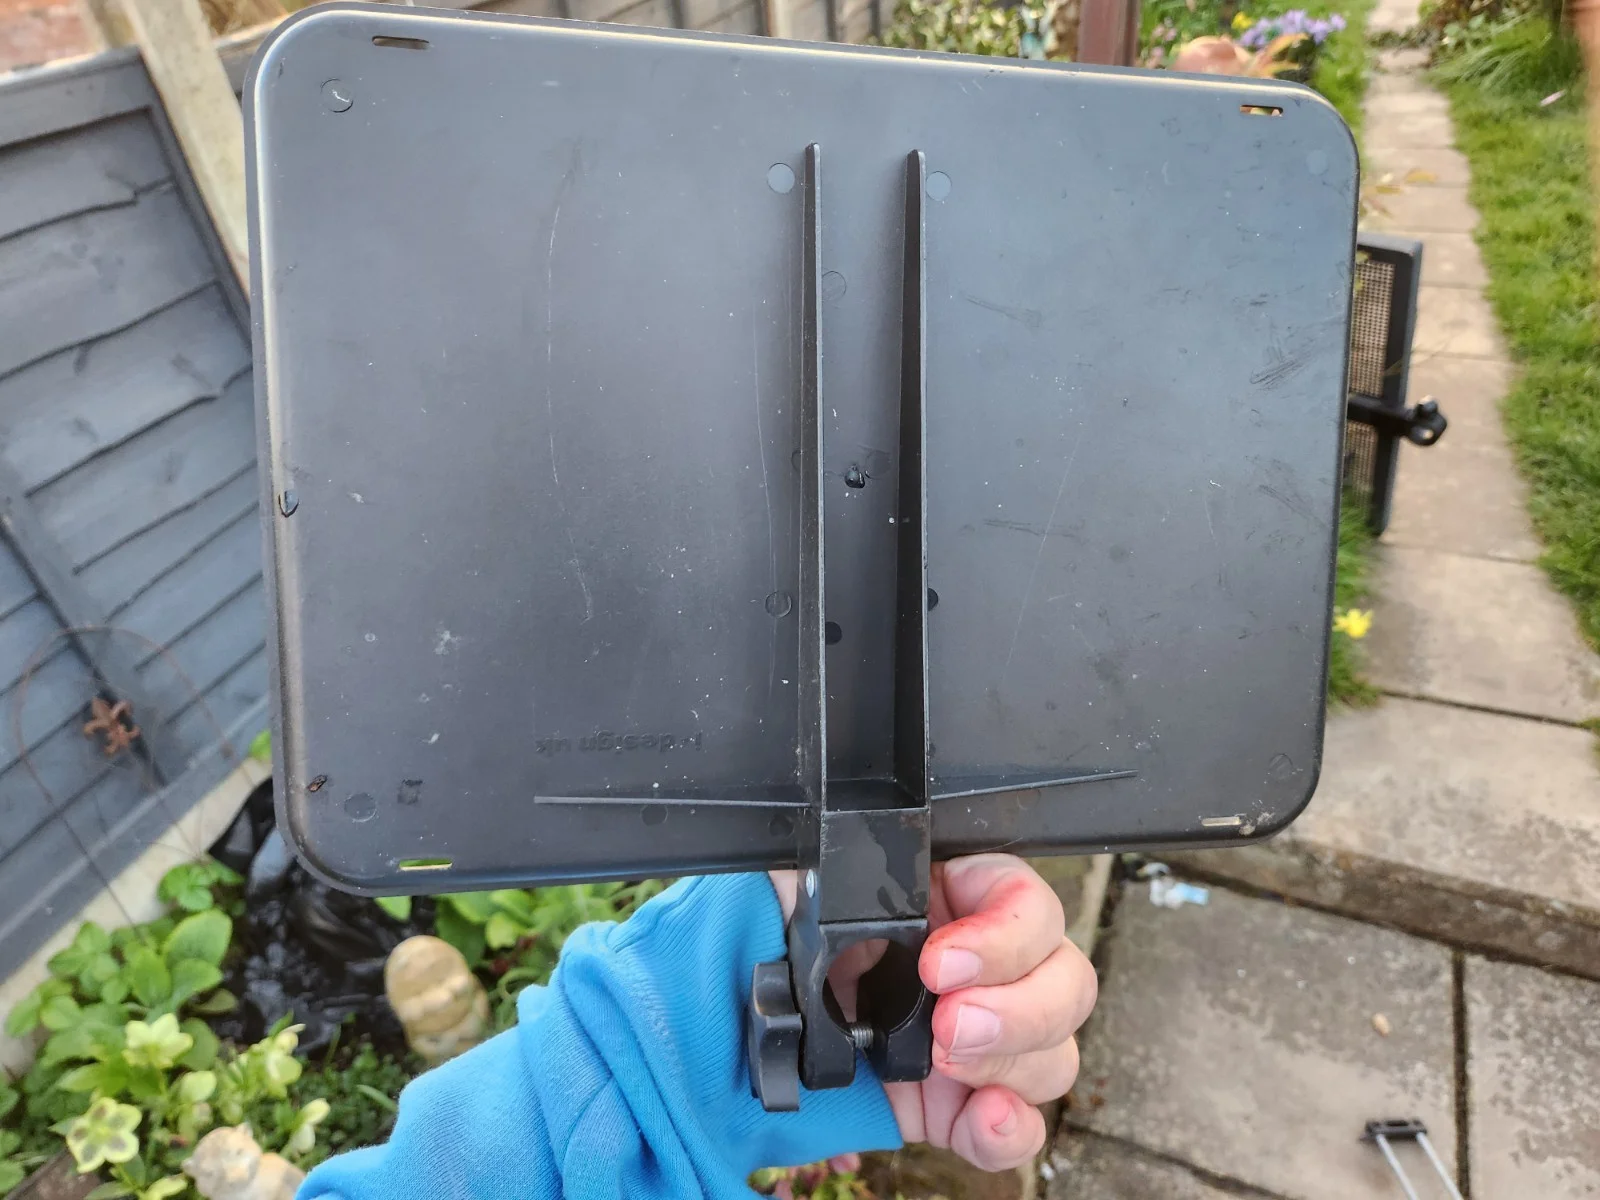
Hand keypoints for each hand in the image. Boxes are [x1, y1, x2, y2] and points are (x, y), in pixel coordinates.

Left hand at [770, 854, 1096, 1172]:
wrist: (743, 1027)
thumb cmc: (772, 945)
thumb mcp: (793, 891)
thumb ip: (820, 878)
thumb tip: (810, 880)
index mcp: (954, 895)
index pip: (1026, 901)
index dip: (1003, 933)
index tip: (938, 962)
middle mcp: (987, 967)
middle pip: (1066, 979)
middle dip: (1019, 1008)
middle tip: (950, 1024)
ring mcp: (984, 1041)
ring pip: (1056, 1051)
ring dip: (1011, 1061)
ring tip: (944, 1063)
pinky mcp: (962, 1105)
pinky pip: (1021, 1124)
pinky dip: (1009, 1129)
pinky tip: (983, 1117)